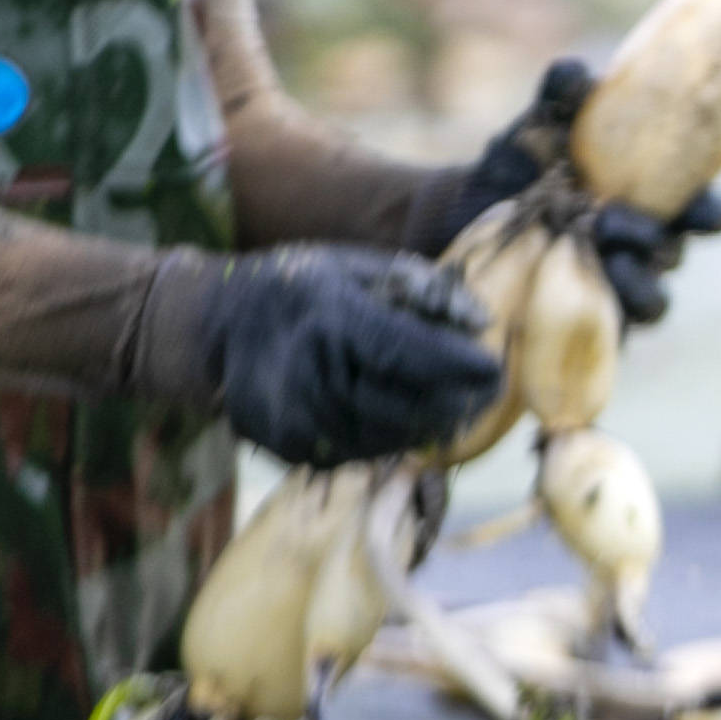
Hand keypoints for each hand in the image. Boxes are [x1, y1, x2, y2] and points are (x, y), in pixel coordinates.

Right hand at [198, 244, 504, 466]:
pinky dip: (393, 439)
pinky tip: (412, 420)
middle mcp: (309, 371)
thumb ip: (424, 289)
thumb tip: (482, 321)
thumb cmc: (308, 289)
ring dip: (430, 426)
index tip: (497, 369)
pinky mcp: (289, 447)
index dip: (457, 366)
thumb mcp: (360, 267)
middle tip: (490, 395)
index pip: (407, 351)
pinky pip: (359, 452)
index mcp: (330, 317)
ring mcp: (296, 416)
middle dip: (457, 403)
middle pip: (404, 404)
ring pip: (387, 437)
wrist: (222, 327)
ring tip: (459, 409)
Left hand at [402, 57, 720, 328]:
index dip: (710, 212)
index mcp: (652, 198)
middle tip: (611, 222)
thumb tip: (577, 75)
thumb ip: (560, 94)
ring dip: (632, 283)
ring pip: (654, 300)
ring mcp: (618, 289)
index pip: (703, 209)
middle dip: (652, 239)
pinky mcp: (586, 325)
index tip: (702, 211)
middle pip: (676, 252)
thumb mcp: (536, 123)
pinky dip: (594, 317)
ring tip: (596, 264)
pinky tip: (564, 299)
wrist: (460, 215)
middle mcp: (645, 246)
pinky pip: (608, 334)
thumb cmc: (517, 163)